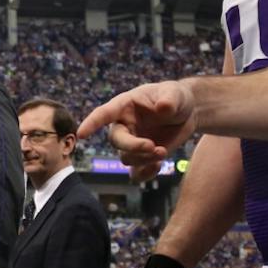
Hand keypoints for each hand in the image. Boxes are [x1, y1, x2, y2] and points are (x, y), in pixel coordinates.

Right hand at [78, 82, 196, 180]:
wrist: (187, 112)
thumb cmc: (176, 97)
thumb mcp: (174, 93)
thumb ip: (169, 99)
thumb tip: (163, 107)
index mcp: (124, 106)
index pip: (103, 114)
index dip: (91, 123)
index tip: (81, 134)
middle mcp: (123, 126)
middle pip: (116, 141)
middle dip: (133, 147)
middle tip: (153, 146)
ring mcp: (131, 143)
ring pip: (126, 158)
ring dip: (144, 159)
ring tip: (163, 151)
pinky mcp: (142, 158)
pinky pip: (135, 173)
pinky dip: (145, 174)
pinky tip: (158, 166)